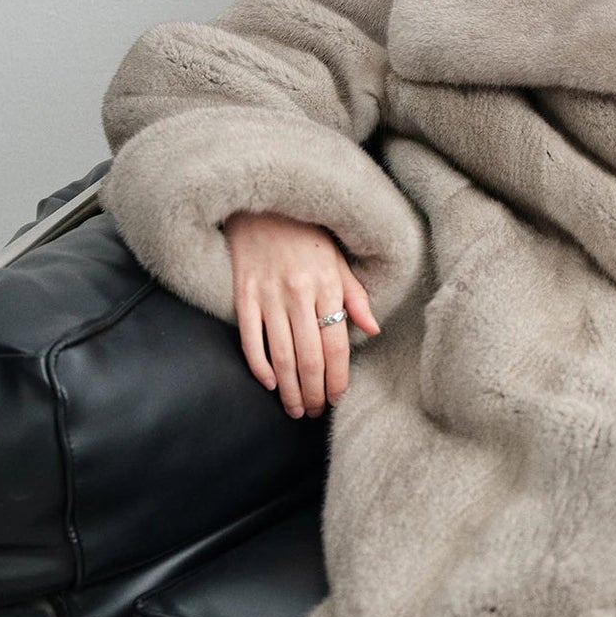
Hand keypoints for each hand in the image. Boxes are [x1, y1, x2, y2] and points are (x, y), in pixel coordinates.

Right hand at [223, 209, 381, 418]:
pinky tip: (268, 384)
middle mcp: (298, 293)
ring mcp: (268, 295)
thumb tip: (372, 330)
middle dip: (314, 392)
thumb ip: (355, 297)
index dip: (337, 378)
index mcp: (327, 286)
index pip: (336, 345)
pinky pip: (250, 338)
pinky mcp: (243, 293)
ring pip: (280, 354)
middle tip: (315, 412)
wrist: (263, 204)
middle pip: (308, 357)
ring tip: (296, 409)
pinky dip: (258, 365)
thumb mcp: (338, 261)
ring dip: (289, 389)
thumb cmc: (306, 236)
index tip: (337, 398)